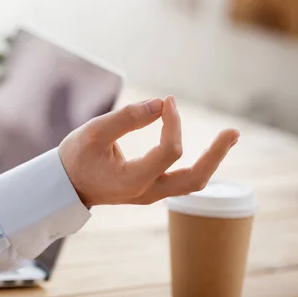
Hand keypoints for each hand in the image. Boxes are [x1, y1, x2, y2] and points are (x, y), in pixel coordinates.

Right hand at [58, 96, 238, 206]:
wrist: (64, 185)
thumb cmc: (75, 157)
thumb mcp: (94, 132)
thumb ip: (127, 118)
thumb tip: (161, 104)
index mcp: (133, 180)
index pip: (169, 151)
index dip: (173, 123)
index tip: (167, 102)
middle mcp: (147, 192)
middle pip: (194, 180)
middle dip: (216, 155)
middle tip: (234, 131)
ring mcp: (150, 194)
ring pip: (191, 183)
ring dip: (211, 160)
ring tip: (229, 137)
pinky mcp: (149, 189)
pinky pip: (181, 179)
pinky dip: (196, 162)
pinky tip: (206, 148)